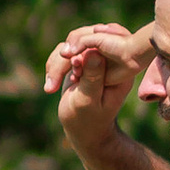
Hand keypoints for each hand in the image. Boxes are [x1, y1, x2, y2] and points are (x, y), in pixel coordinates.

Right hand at [44, 19, 150, 145]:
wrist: (82, 131)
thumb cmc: (88, 120)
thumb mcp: (89, 100)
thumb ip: (92, 77)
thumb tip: (94, 51)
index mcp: (118, 68)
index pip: (104, 41)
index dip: (85, 49)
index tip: (74, 69)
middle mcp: (107, 60)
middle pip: (85, 37)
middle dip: (67, 57)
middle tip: (59, 78)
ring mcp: (92, 60)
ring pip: (70, 44)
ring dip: (57, 63)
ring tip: (52, 86)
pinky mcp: (79, 62)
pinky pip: (63, 53)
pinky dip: (53, 66)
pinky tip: (51, 86)